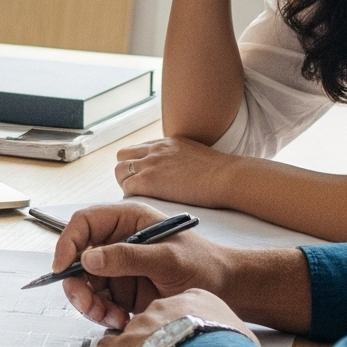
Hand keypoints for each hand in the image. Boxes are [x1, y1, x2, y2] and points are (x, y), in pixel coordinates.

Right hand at [54, 203, 311, 333]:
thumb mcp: (168, 258)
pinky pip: (99, 302)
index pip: (84, 223)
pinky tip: (121, 321)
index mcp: (128, 221)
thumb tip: (89, 257)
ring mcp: (119, 267)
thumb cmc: (205, 266)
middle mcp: (118, 241)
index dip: (68, 242)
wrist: (229, 292)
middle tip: (87, 305)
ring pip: (86, 283)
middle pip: (79, 257)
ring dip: (90, 304)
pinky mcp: (124, 290)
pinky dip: (103, 314)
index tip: (64, 267)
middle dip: (78, 284)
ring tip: (110, 318)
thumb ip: (128, 257)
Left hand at [96, 289, 257, 346]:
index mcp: (194, 300)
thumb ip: (230, 335)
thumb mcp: (241, 336)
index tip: (185, 341)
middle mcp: (162, 307)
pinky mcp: (120, 346)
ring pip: (131, 335)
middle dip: (158, 339)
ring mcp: (139, 324)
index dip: (181, 327)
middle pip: (153, 320)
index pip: (181, 309)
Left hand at [114, 134, 232, 205]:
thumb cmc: (222, 174)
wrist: (227, 176)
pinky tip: (143, 203)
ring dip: (125, 183)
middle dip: (126, 171)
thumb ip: (183, 160)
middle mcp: (155, 150)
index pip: (138, 149)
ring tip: (140, 197)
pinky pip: (126, 187)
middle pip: (123, 156)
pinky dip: (130, 195)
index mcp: (167, 143)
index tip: (144, 177)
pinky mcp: (149, 180)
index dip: (137, 164)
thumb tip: (183, 173)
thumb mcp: (198, 156)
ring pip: (119, 171)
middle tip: (137, 188)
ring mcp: (150, 164)